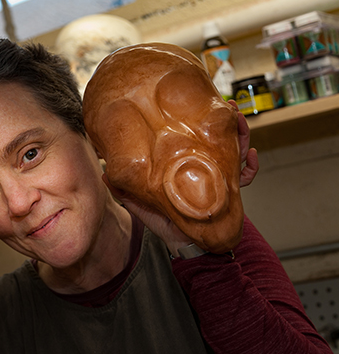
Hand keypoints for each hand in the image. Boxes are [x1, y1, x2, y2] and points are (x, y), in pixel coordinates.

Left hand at [103, 102, 259, 256]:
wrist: (188, 246)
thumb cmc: (166, 225)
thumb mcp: (142, 206)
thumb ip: (126, 191)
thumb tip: (104, 175)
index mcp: (181, 166)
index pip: (191, 139)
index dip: (196, 122)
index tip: (198, 107)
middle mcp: (201, 167)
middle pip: (216, 138)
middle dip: (226, 122)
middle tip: (229, 108)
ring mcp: (216, 177)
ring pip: (233, 151)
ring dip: (240, 135)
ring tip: (240, 124)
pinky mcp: (229, 191)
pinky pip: (244, 176)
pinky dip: (250, 166)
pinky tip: (250, 157)